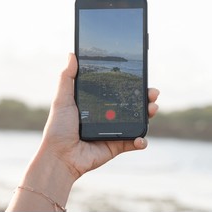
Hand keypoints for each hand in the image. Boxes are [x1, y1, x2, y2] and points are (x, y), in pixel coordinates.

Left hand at [41, 53, 159, 179]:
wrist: (60, 156)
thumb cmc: (58, 128)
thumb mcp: (62, 100)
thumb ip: (68, 78)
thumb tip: (71, 54)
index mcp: (98, 105)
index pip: (119, 92)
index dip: (132, 85)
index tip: (141, 78)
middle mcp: (109, 117)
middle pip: (133, 105)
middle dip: (146, 98)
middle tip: (152, 93)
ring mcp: (115, 132)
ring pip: (138, 121)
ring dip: (148, 115)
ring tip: (152, 109)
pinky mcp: (117, 146)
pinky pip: (134, 142)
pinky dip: (141, 141)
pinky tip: (141, 138)